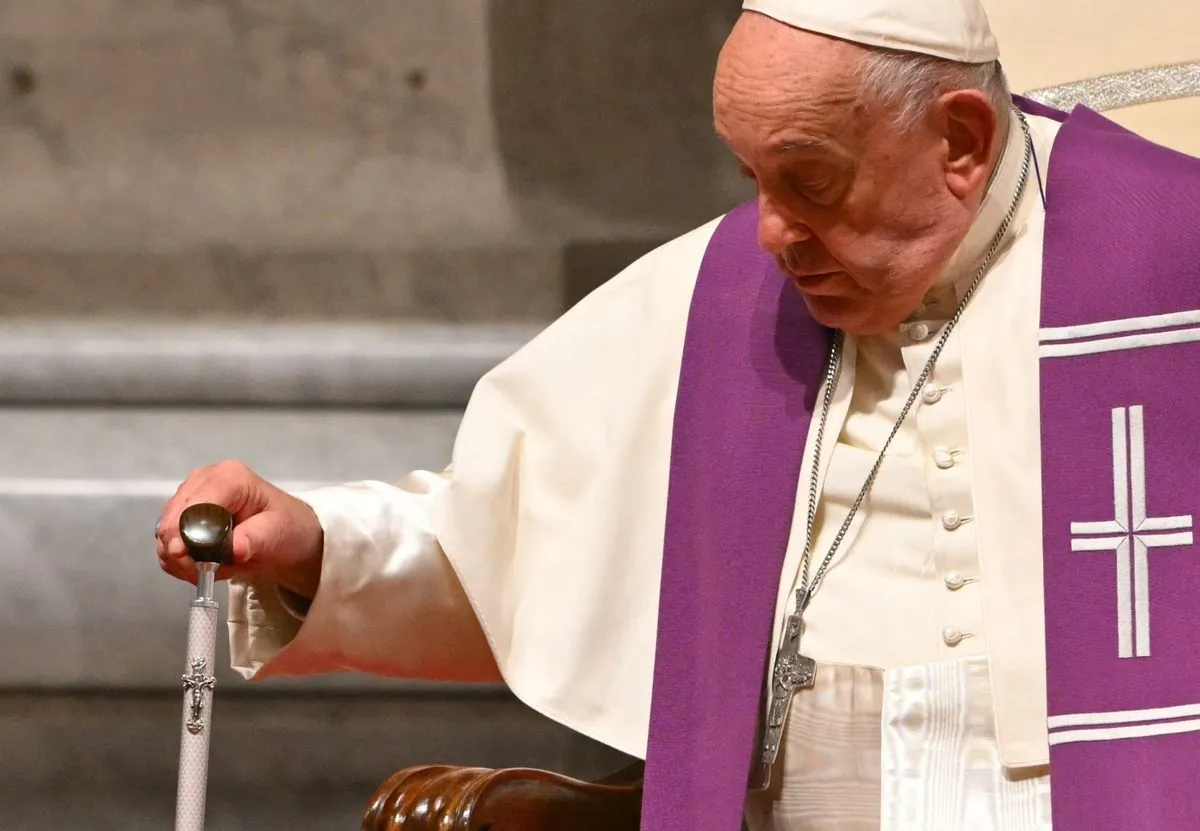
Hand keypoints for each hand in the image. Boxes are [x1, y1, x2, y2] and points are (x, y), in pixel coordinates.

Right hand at [156, 461, 324, 598]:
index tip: (189, 559)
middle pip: (171, 521)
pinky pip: (168, 544)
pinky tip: (209, 565)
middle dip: (185, 553)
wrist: (289, 536)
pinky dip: (183, 562)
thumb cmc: (288, 528)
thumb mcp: (277, 533)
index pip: (192, 506)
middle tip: (209, 571)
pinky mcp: (183, 516)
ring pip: (166, 536)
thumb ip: (254, 539)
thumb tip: (233, 549)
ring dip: (185, 561)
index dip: (184, 534)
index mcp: (227, 477)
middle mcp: (203, 481)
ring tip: (217, 568)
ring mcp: (190, 498)